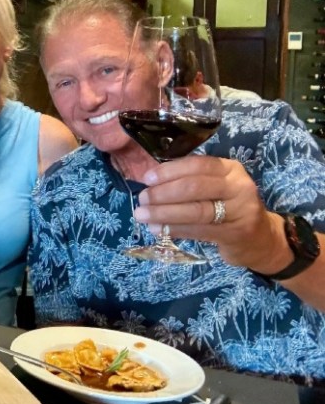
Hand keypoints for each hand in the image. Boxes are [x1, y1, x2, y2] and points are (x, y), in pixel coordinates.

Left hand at [132, 155, 288, 269]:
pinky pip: (199, 230)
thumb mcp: (216, 187)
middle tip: (142, 199)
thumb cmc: (229, 207)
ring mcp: (241, 211)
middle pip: (194, 187)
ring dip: (164, 213)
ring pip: (196, 210)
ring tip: (142, 215)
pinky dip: (175, 229)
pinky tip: (157, 229)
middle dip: (163, 193)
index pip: (196, 164)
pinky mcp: (236, 233)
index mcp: (230, 169)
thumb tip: (150, 180)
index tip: (146, 179)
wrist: (261, 239)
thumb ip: (191, 180)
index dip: (169, 171)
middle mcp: (239, 186)